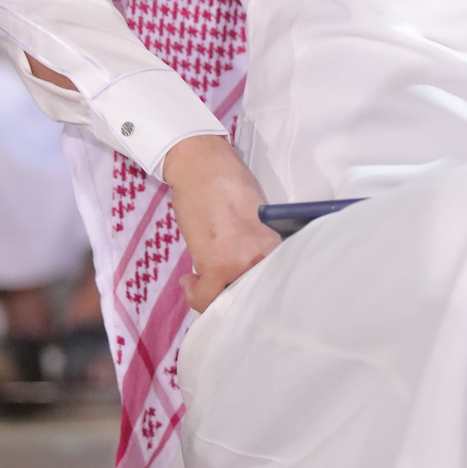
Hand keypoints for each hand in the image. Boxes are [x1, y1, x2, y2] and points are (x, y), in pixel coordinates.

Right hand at [162, 135, 280, 312]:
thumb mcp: (257, 218)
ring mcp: (241, 263)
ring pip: (230, 300)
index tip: (245, 289)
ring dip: (216, 296)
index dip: (259, 293)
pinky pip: (206, 297)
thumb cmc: (229, 184)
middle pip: (255, 296)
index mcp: (276, 244)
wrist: (202, 167)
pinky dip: (196, 295)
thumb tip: (252, 266)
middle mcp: (264, 257)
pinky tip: (189, 281)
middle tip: (222, 286)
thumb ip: (258, 245)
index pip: (277, 284)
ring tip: (204, 284)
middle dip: (238, 297)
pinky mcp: (216, 265)